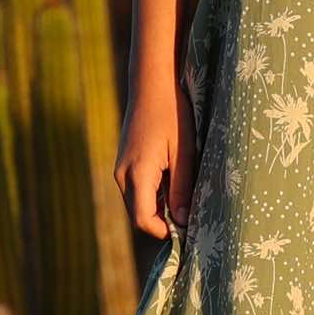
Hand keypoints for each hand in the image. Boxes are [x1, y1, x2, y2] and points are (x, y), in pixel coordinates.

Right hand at [113, 82, 197, 238]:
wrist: (151, 83)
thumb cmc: (172, 113)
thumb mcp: (183, 151)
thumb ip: (182, 188)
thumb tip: (183, 221)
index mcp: (137, 174)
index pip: (143, 221)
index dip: (165, 231)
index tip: (189, 229)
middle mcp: (122, 175)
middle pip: (139, 215)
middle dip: (164, 221)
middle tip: (192, 217)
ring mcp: (121, 168)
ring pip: (138, 203)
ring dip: (159, 207)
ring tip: (186, 196)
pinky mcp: (125, 162)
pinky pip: (137, 189)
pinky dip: (154, 193)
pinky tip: (174, 180)